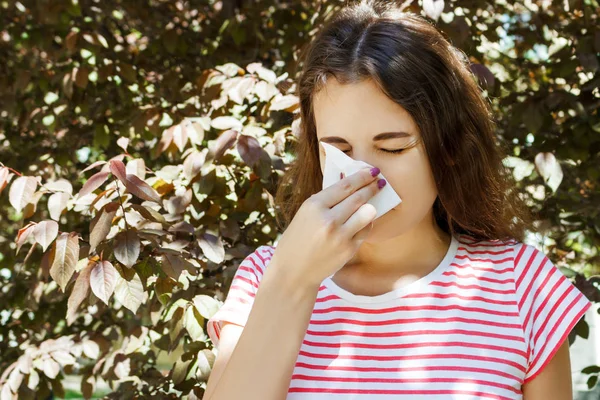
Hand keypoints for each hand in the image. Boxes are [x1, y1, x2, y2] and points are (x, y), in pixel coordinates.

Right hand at [271, 166, 385, 287]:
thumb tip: (349, 184)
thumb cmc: (297, 239)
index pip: (345, 186)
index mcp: (314, 206)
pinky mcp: (349, 249)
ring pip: (367, 213)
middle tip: (379, 181)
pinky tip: (363, 221)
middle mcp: (328, 219)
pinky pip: (365, 230)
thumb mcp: (305, 214)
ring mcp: (340, 236)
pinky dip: (366, 224)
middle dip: (371, 187)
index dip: (361, 177)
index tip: (371, 171)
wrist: (294, 271)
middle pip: (358, 197)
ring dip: (371, 205)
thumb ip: (326, 201)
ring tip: (372, 202)